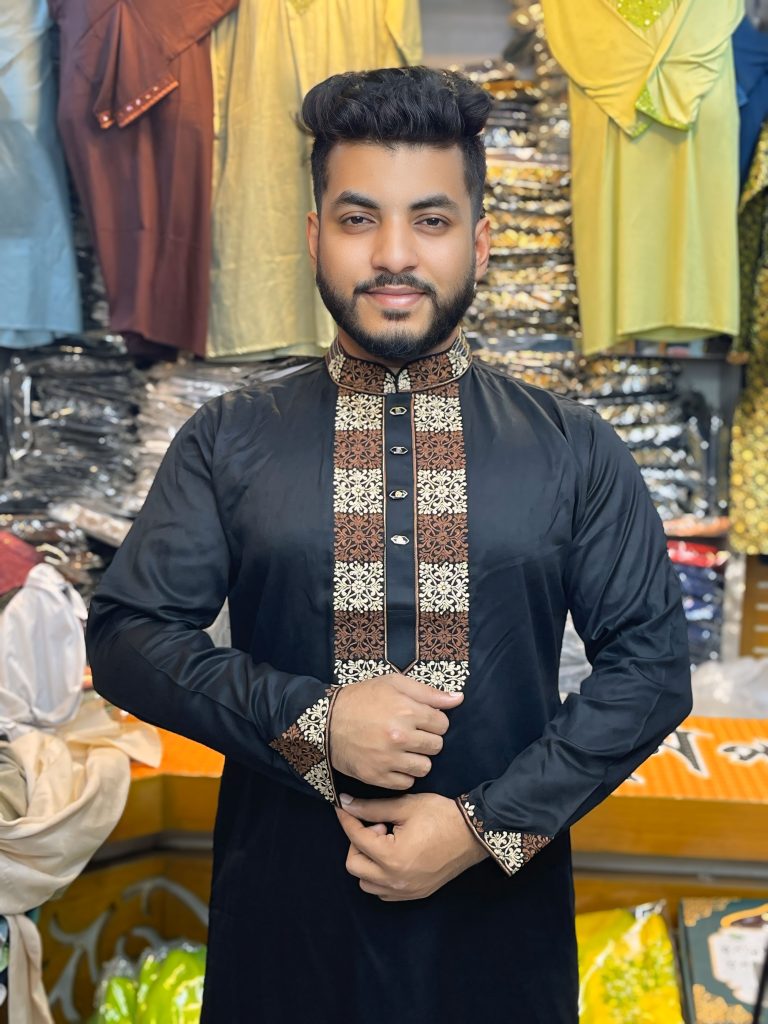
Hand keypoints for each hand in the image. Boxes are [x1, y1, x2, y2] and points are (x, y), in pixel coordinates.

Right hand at [329, 674, 462, 789]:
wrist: (326, 721)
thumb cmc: (362, 698)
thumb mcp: (394, 684)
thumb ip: (429, 693)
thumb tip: (458, 699)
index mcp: (407, 711)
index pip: (443, 724)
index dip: (432, 721)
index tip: (418, 719)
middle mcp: (400, 737)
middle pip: (436, 746)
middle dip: (426, 739)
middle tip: (409, 733)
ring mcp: (388, 759)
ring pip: (424, 767)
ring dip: (417, 759)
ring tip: (401, 749)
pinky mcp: (377, 777)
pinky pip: (406, 783)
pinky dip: (402, 774)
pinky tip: (391, 761)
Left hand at [336, 792, 487, 900]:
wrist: (472, 834)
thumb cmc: (440, 816)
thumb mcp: (404, 806)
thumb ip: (371, 808)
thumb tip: (346, 804)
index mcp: (391, 857)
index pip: (356, 838)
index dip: (346, 819)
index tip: (342, 807)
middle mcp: (395, 880)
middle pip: (354, 865)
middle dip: (358, 842)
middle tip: (379, 826)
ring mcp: (406, 891)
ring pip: (366, 882)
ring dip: (368, 861)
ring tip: (387, 841)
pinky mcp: (415, 894)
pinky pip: (384, 891)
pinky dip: (380, 875)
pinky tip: (393, 856)